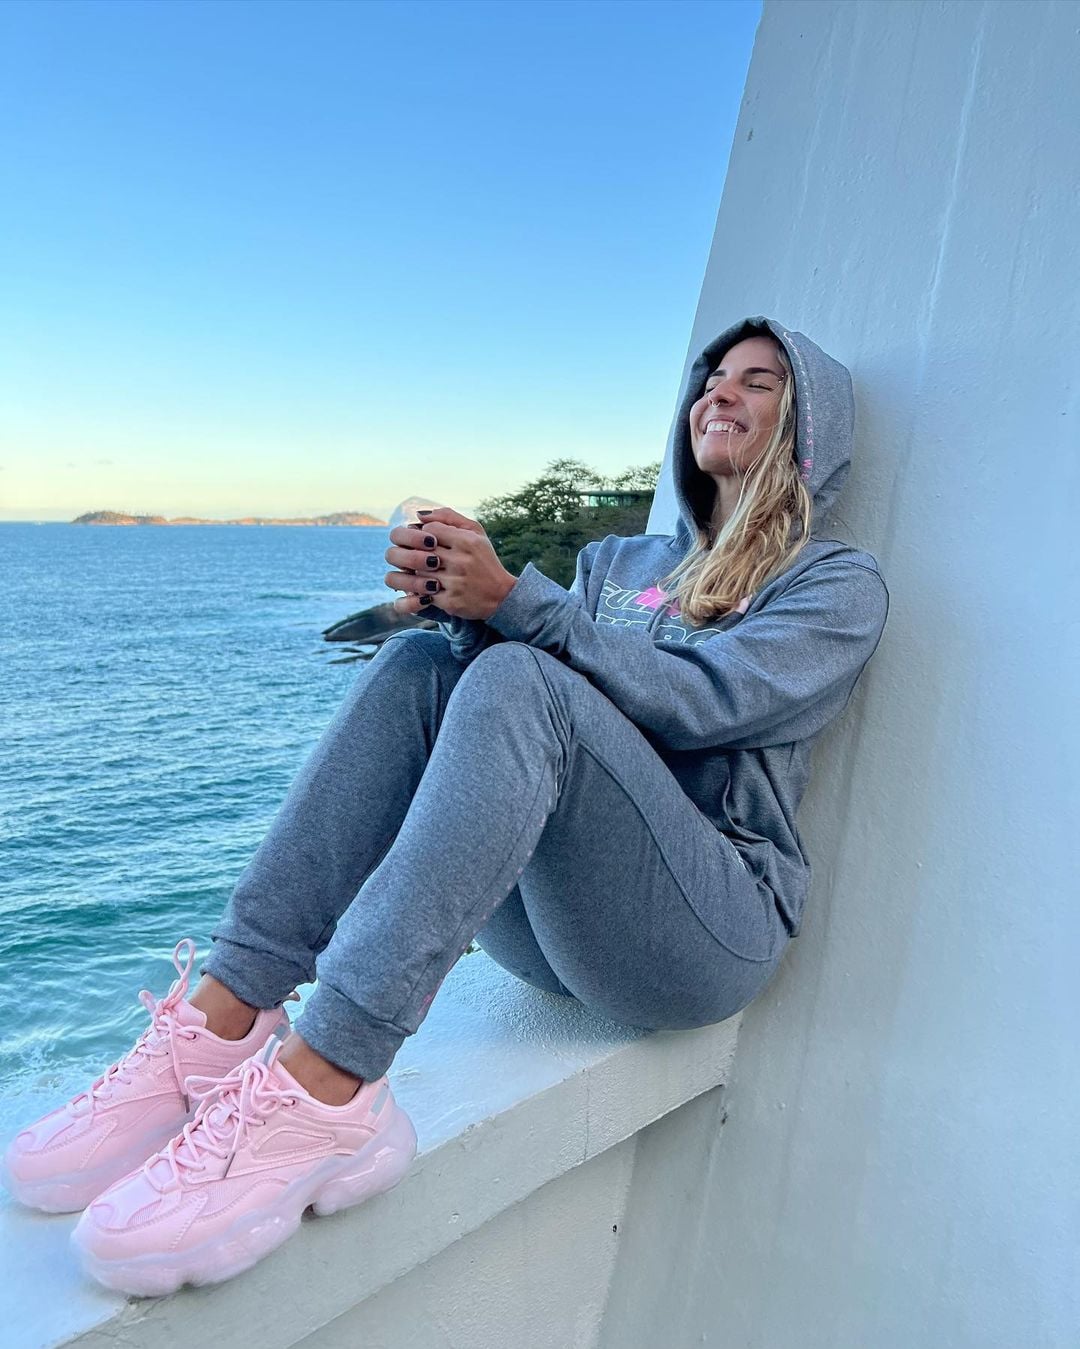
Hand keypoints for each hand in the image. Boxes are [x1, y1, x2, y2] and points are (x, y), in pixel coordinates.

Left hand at [384, 506, 517, 619]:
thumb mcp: (475, 532)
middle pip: (419, 552)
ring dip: (414, 574)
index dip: (422, 535)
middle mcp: (461, 561)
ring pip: (417, 574)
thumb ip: (449, 517)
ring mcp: (455, 583)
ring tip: (419, 573)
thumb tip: (419, 515)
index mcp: (466, 541)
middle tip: (412, 557)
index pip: (429, 530)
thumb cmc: (484, 560)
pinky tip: (423, 588)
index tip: (425, 541)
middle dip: (411, 554)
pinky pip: (421, 596)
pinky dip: (417, 593)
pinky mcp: (450, 602)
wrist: (501, 595)